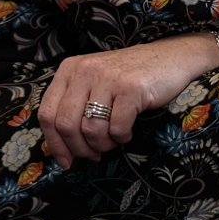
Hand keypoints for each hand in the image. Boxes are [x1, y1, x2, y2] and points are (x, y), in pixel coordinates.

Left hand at [38, 32, 218, 168]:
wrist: (171, 58)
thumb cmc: (130, 78)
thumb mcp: (94, 84)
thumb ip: (74, 108)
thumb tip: (62, 152)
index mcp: (69, 69)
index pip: (47, 113)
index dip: (54, 143)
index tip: (67, 161)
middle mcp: (84, 70)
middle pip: (66, 125)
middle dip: (80, 148)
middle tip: (96, 154)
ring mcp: (108, 77)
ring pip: (91, 130)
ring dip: (103, 145)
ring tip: (114, 139)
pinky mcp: (131, 88)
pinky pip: (117, 128)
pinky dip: (122, 137)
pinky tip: (128, 130)